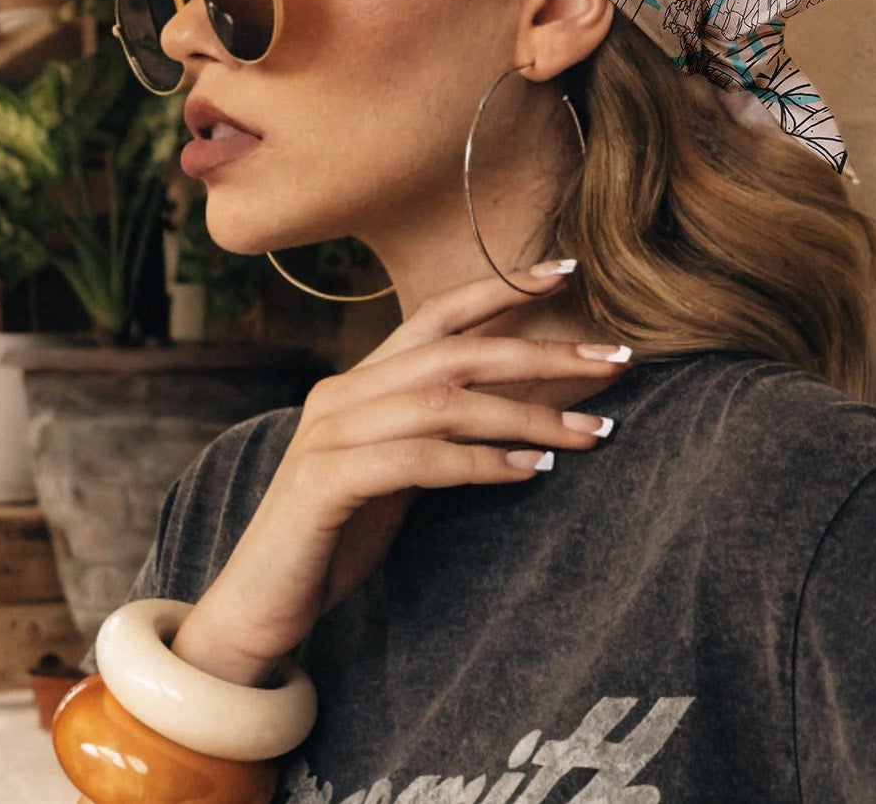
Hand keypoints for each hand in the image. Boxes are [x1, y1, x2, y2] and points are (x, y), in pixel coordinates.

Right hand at [170, 261, 626, 685]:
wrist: (259, 605)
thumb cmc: (336, 538)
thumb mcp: (397, 474)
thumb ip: (438, 435)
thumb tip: (520, 414)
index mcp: (360, 383)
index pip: (435, 316)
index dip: (500, 288)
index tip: (568, 271)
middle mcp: (341, 395)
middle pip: (455, 353)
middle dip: (543, 351)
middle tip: (616, 359)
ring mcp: (328, 436)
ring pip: (445, 404)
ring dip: (527, 415)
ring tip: (591, 432)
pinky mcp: (324, 484)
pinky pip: (418, 460)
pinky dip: (481, 462)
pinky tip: (530, 469)